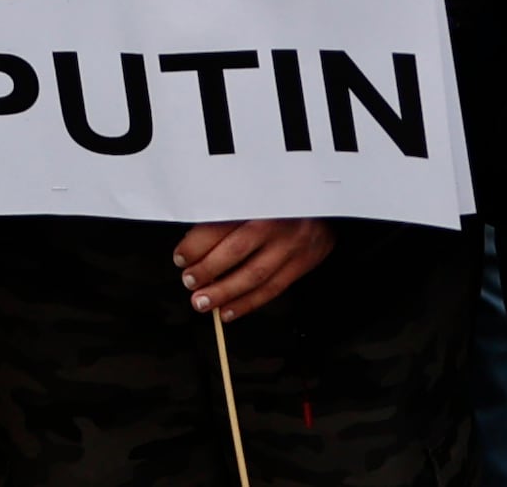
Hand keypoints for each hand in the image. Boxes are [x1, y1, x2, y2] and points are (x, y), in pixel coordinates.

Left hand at [170, 217, 331, 320]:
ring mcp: (290, 246)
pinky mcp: (301, 264)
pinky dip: (247, 304)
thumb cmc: (281, 201)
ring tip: (203, 303)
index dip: (196, 244)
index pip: (221, 225)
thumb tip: (195, 246)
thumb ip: (228, 216)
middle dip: (207, 271)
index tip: (181, 257)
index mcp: (257, 201)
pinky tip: (228, 311)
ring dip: (224, 293)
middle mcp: (274, 223)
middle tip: (189, 282)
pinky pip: (271, 289)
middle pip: (235, 251)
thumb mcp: (255, 196)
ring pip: (253, 275)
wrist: (325, 205)